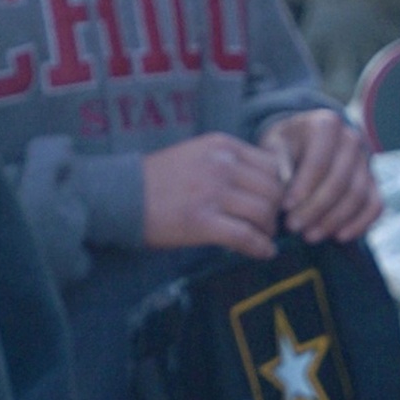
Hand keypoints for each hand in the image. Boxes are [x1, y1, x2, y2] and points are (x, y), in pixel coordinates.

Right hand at [144, 131, 283, 255]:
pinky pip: (246, 236)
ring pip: (263, 212)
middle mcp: (222, 165)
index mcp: (222, 146)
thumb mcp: (197, 155)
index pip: (271, 165)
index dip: (278, 186)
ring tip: (263, 238)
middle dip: (275, 210)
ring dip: (268, 229)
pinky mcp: (203, 222)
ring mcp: (212, 193)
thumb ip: (228, 164)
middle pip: (273, 189)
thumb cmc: (158, 179)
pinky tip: (263, 253)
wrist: (121, 195)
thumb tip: (262, 187)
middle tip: (269, 224)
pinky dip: (260, 247)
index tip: (271, 201)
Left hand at [262, 110, 382, 242]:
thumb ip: (277, 160)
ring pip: (357, 196)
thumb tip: (284, 184)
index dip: (303, 188)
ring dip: (333, 220)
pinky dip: (360, 224)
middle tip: (293, 227)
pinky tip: (339, 237)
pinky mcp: (374, 182)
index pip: (319, 161)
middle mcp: (353, 139)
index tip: (285, 208)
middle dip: (315, 208)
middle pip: (339, 181)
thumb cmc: (285, 145)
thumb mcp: (273, 144)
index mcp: (327, 124)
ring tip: (309, 236)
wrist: (304, 143)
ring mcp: (367, 161)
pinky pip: (375, 205)